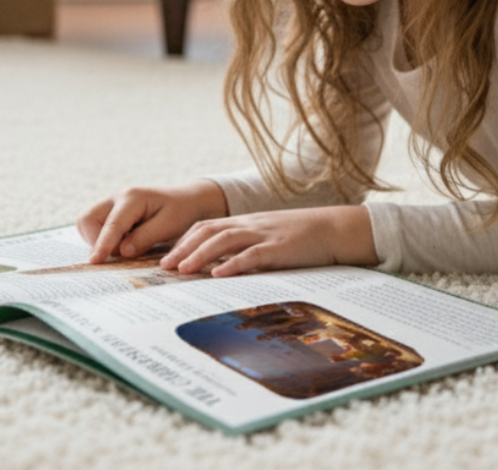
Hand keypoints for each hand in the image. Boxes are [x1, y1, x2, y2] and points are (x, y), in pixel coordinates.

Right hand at [78, 180, 229, 263]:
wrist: (185, 200)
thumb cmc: (180, 212)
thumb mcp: (168, 225)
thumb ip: (144, 238)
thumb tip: (122, 252)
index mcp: (132, 198)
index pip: (112, 224)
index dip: (103, 244)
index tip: (95, 261)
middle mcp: (116, 197)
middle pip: (88, 219)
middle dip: (96, 240)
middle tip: (119, 253)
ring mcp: (111, 203)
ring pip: (87, 222)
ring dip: (98, 239)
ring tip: (124, 245)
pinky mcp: (110, 211)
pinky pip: (94, 226)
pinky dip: (102, 237)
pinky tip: (123, 240)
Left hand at [160, 206, 378, 277]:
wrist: (334, 228)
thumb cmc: (301, 237)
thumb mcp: (267, 238)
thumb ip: (245, 248)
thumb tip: (220, 267)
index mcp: (244, 222)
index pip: (206, 226)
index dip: (184, 240)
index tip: (167, 257)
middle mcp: (249, 225)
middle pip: (207, 231)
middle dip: (183, 248)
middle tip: (164, 266)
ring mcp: (263, 234)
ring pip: (224, 240)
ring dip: (200, 255)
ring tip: (182, 270)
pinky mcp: (279, 247)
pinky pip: (251, 255)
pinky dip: (233, 264)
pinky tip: (218, 275)